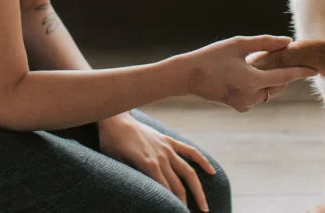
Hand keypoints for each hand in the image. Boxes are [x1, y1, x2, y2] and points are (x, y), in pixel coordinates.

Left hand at [98, 113, 215, 211]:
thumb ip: (129, 178)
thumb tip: (136, 194)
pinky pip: (189, 151)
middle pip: (178, 186)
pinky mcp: (169, 141)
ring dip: (198, 191)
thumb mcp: (115, 163)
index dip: (173, 205)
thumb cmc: (112, 143)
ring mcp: (167, 148)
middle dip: (185, 204)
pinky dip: (202, 161)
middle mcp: (161, 157)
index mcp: (148, 165)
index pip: (166, 191)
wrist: (116, 119)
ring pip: (188, 172)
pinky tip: (212, 171)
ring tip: (205, 207)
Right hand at [179, 35, 316, 111]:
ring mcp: (244, 104)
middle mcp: (250, 96)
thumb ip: (265, 43)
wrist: (188, 76)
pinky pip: (258, 96)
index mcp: (251, 80)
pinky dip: (259, 86)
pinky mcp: (239, 107)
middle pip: (278, 86)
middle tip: (284, 57)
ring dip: (270, 79)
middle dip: (283, 73)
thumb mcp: (238, 44)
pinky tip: (248, 73)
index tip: (316, 68)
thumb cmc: (212, 56)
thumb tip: (288, 42)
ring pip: (268, 92)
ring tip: (259, 63)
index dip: (301, 72)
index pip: (284, 77)